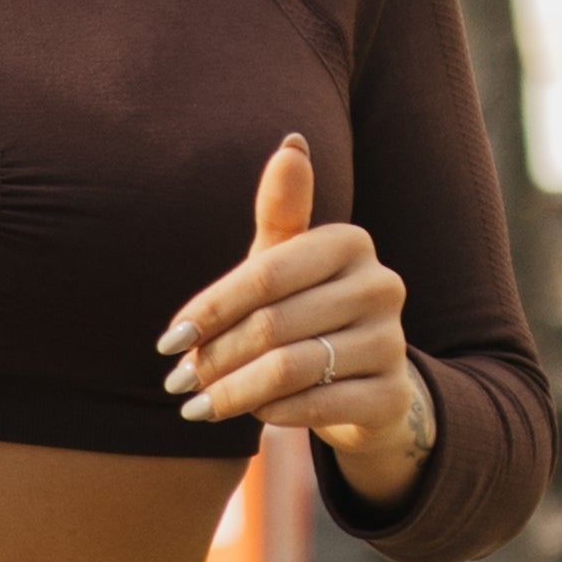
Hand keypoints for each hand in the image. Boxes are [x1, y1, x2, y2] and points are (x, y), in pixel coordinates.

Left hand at [165, 137, 436, 498]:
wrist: (362, 382)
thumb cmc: (307, 310)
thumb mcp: (285, 262)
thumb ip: (281, 210)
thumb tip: (292, 143)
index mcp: (350, 242)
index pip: (263, 275)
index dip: (210, 309)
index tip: (169, 339)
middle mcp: (381, 286)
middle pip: (272, 325)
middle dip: (215, 356)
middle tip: (177, 379)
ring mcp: (392, 342)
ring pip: (290, 369)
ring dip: (233, 391)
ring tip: (197, 405)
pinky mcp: (392, 396)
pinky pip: (315, 406)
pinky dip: (271, 414)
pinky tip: (249, 418)